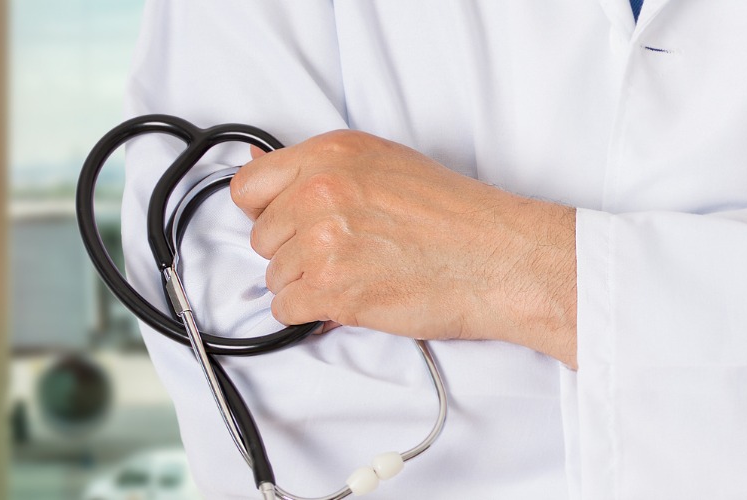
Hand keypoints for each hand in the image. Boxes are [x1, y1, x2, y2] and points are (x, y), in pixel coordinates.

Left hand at [230, 131, 578, 365]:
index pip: (248, 186)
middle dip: (292, 252)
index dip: (265, 212)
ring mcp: (323, 241)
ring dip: (306, 285)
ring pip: (273, 276)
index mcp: (331, 154)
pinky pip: (285, 309)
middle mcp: (321, 192)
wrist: (498, 259)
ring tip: (355, 276)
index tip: (285, 226)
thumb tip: (255, 164)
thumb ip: (317, 168)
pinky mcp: (331, 289)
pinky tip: (347, 300)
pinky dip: (311, 313)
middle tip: (340, 255)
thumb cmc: (456, 216)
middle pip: (261, 237)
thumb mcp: (384, 163)